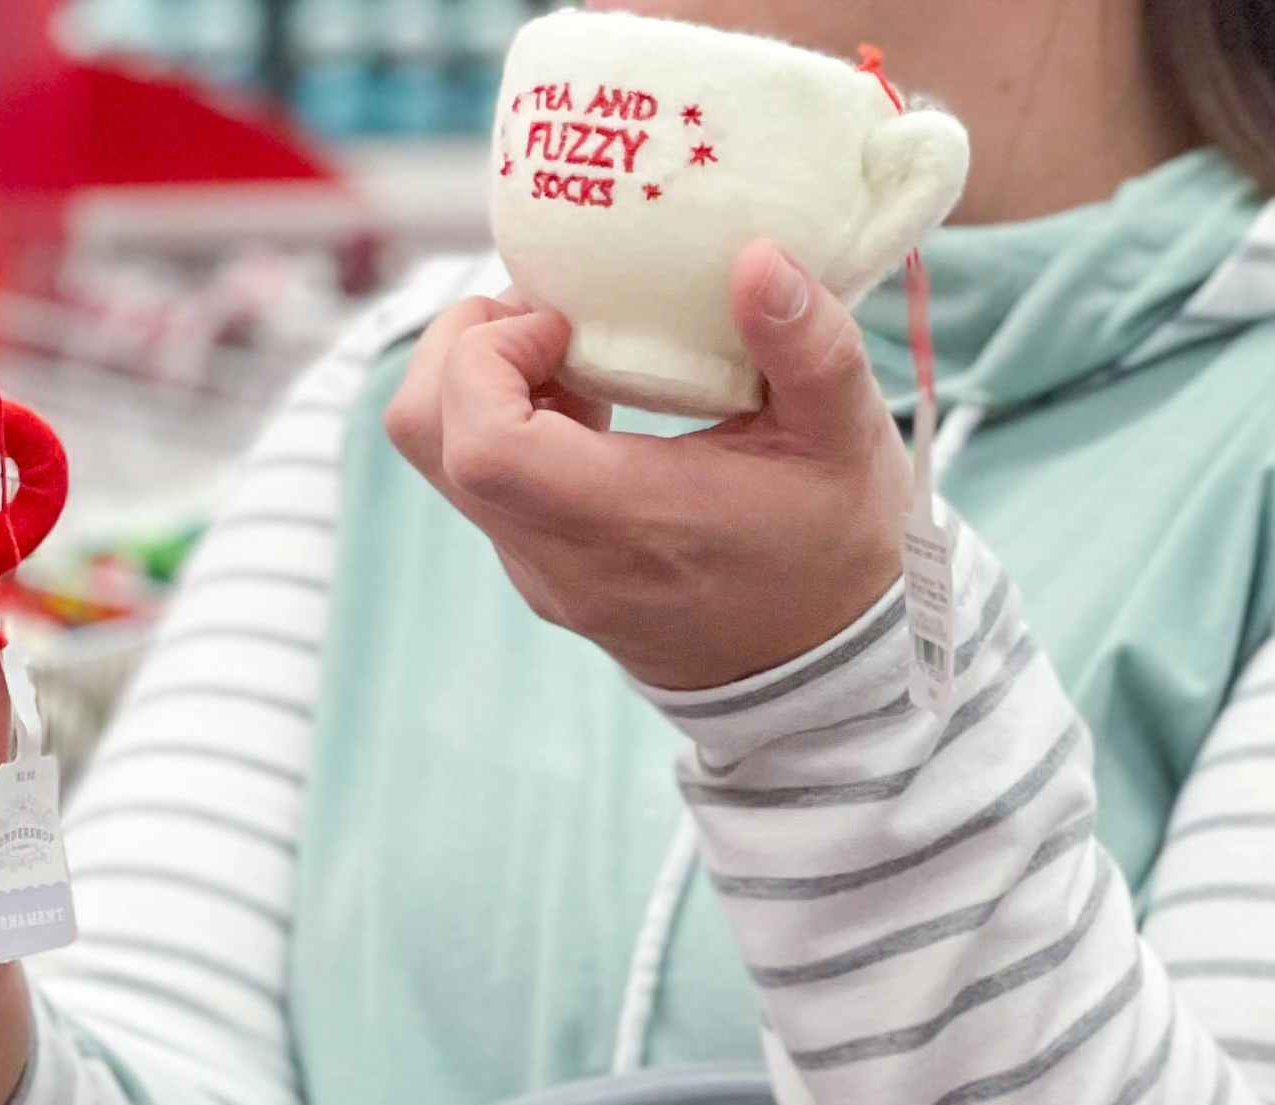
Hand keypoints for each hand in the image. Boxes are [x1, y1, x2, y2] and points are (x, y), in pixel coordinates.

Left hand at [384, 242, 911, 695]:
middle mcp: (562, 561)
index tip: (559, 321)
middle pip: (427, 437)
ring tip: (569, 357)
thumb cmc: (834, 550)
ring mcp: (542, 576)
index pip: (482, 442)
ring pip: (439, 462)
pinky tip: (588, 407)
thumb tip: (760, 256)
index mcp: (629, 524)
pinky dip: (507, 428)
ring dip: (481, 387)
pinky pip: (481, 488)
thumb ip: (810, 346)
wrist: (820, 677)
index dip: (489, 355)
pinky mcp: (542, 578)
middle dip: (462, 349)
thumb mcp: (847, 440)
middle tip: (546, 317)